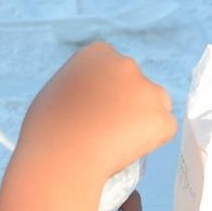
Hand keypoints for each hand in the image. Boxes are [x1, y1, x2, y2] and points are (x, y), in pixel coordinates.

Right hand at [20, 42, 176, 189]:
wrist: (60, 157)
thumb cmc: (48, 130)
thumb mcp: (57, 89)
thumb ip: (82, 84)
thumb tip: (94, 94)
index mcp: (98, 53)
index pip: (114, 69)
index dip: (108, 92)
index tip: (97, 111)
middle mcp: (126, 64)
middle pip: (137, 84)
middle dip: (128, 104)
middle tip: (108, 130)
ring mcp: (147, 89)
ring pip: (155, 105)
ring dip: (143, 120)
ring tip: (116, 142)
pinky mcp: (161, 117)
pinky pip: (164, 129)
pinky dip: (151, 142)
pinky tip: (126, 150)